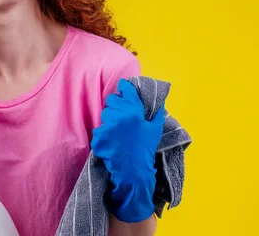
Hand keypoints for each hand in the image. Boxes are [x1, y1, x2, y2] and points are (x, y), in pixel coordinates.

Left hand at [91, 78, 164, 222]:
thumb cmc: (145, 149)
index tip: (123, 87)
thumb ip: (157, 113)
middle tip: (121, 117)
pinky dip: (103, 134)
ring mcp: (108, 125)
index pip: (125, 89)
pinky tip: (112, 141)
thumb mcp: (155, 130)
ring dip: (109, 120)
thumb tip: (160, 100)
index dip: (124, 88)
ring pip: (104, 114)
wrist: (133, 171)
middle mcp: (120, 115)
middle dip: (116, 106)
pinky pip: (99, 129)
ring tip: (117, 132)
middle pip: (111, 100)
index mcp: (134, 111)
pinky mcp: (99, 135)